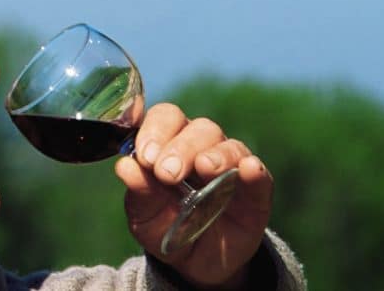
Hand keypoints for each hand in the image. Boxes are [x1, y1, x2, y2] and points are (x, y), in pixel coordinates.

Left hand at [115, 103, 272, 286]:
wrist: (196, 264)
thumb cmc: (166, 228)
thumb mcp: (145, 217)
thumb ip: (139, 192)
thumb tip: (124, 167)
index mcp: (170, 145)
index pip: (165, 118)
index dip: (155, 130)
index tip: (145, 155)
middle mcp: (202, 148)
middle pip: (198, 129)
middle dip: (180, 147)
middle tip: (167, 173)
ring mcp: (231, 168)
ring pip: (228, 146)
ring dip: (216, 154)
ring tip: (204, 168)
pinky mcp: (256, 192)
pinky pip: (260, 175)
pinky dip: (254, 170)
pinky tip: (248, 170)